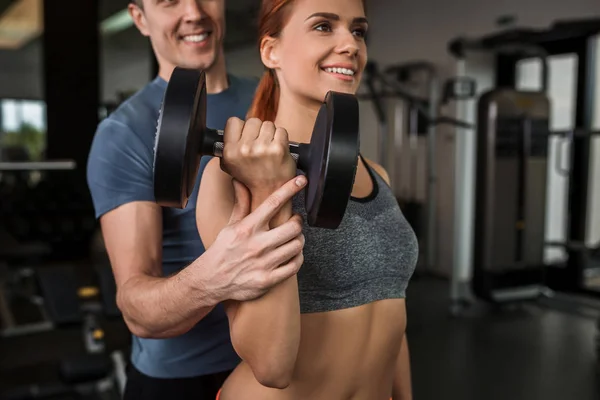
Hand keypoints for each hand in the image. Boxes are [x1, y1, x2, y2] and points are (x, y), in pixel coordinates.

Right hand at [205, 175, 306, 301]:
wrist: (210, 281)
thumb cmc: (222, 250)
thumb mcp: (230, 225)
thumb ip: (241, 204)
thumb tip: (239, 181)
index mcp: (247, 228)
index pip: (273, 203)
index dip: (290, 189)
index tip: (302, 180)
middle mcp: (256, 244)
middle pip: (293, 227)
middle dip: (298, 222)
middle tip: (295, 221)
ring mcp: (263, 263)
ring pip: (297, 246)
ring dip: (298, 240)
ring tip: (292, 238)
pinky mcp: (268, 280)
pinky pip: (295, 265)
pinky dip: (297, 258)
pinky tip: (292, 255)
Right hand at [220, 117, 296, 195]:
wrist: (269, 191)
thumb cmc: (252, 177)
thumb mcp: (230, 164)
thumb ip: (227, 145)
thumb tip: (230, 129)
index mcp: (230, 151)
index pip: (233, 121)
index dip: (242, 127)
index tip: (247, 136)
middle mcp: (244, 149)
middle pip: (253, 121)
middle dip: (258, 130)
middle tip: (260, 144)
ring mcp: (262, 148)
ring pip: (268, 124)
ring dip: (271, 134)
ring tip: (269, 148)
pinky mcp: (278, 149)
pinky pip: (281, 130)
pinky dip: (282, 138)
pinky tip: (278, 149)